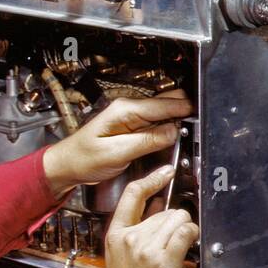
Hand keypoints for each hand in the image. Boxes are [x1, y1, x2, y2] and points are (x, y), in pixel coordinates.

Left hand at [42, 90, 193, 196]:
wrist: (68, 164)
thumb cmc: (84, 158)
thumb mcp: (116, 153)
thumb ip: (146, 141)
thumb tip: (172, 132)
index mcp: (125, 110)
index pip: (163, 104)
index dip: (183, 111)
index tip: (199, 118)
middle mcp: (129, 109)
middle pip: (167, 103)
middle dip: (183, 114)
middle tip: (196, 129)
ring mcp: (131, 117)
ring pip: (163, 113)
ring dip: (176, 121)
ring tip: (188, 134)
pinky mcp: (133, 127)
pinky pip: (156, 123)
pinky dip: (167, 128)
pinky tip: (172, 138)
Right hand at [95, 162, 199, 267]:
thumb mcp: (120, 262)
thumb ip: (135, 235)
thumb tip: (156, 210)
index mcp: (114, 236)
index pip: (132, 195)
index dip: (152, 179)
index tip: (165, 171)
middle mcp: (129, 238)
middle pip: (164, 210)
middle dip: (174, 224)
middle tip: (172, 247)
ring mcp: (146, 248)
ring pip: (178, 219)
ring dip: (184, 232)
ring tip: (177, 254)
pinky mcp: (163, 260)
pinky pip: (186, 232)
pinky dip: (192, 236)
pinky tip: (187, 249)